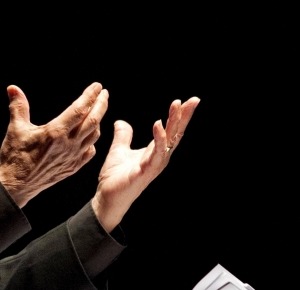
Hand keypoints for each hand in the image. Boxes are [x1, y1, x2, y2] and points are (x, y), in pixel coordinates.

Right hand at [0, 83, 108, 207]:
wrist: (17, 185)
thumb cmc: (15, 157)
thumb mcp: (16, 129)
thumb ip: (18, 106)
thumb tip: (12, 88)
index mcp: (55, 132)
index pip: (79, 109)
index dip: (90, 96)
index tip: (97, 86)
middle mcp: (68, 144)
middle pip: (92, 121)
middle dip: (101, 105)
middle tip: (104, 93)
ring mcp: (73, 157)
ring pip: (94, 136)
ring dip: (98, 121)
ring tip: (98, 110)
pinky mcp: (73, 167)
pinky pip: (90, 151)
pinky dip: (93, 140)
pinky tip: (90, 135)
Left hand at [91, 97, 199, 231]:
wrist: (107, 199)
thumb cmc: (115, 179)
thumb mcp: (119, 150)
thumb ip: (123, 136)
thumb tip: (121, 122)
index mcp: (155, 152)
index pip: (171, 130)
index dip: (179, 116)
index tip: (187, 100)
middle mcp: (159, 157)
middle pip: (175, 134)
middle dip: (184, 116)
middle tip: (193, 100)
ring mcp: (154, 165)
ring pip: (169, 140)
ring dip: (174, 122)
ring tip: (177, 105)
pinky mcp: (146, 171)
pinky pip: (155, 152)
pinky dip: (158, 138)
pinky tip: (158, 124)